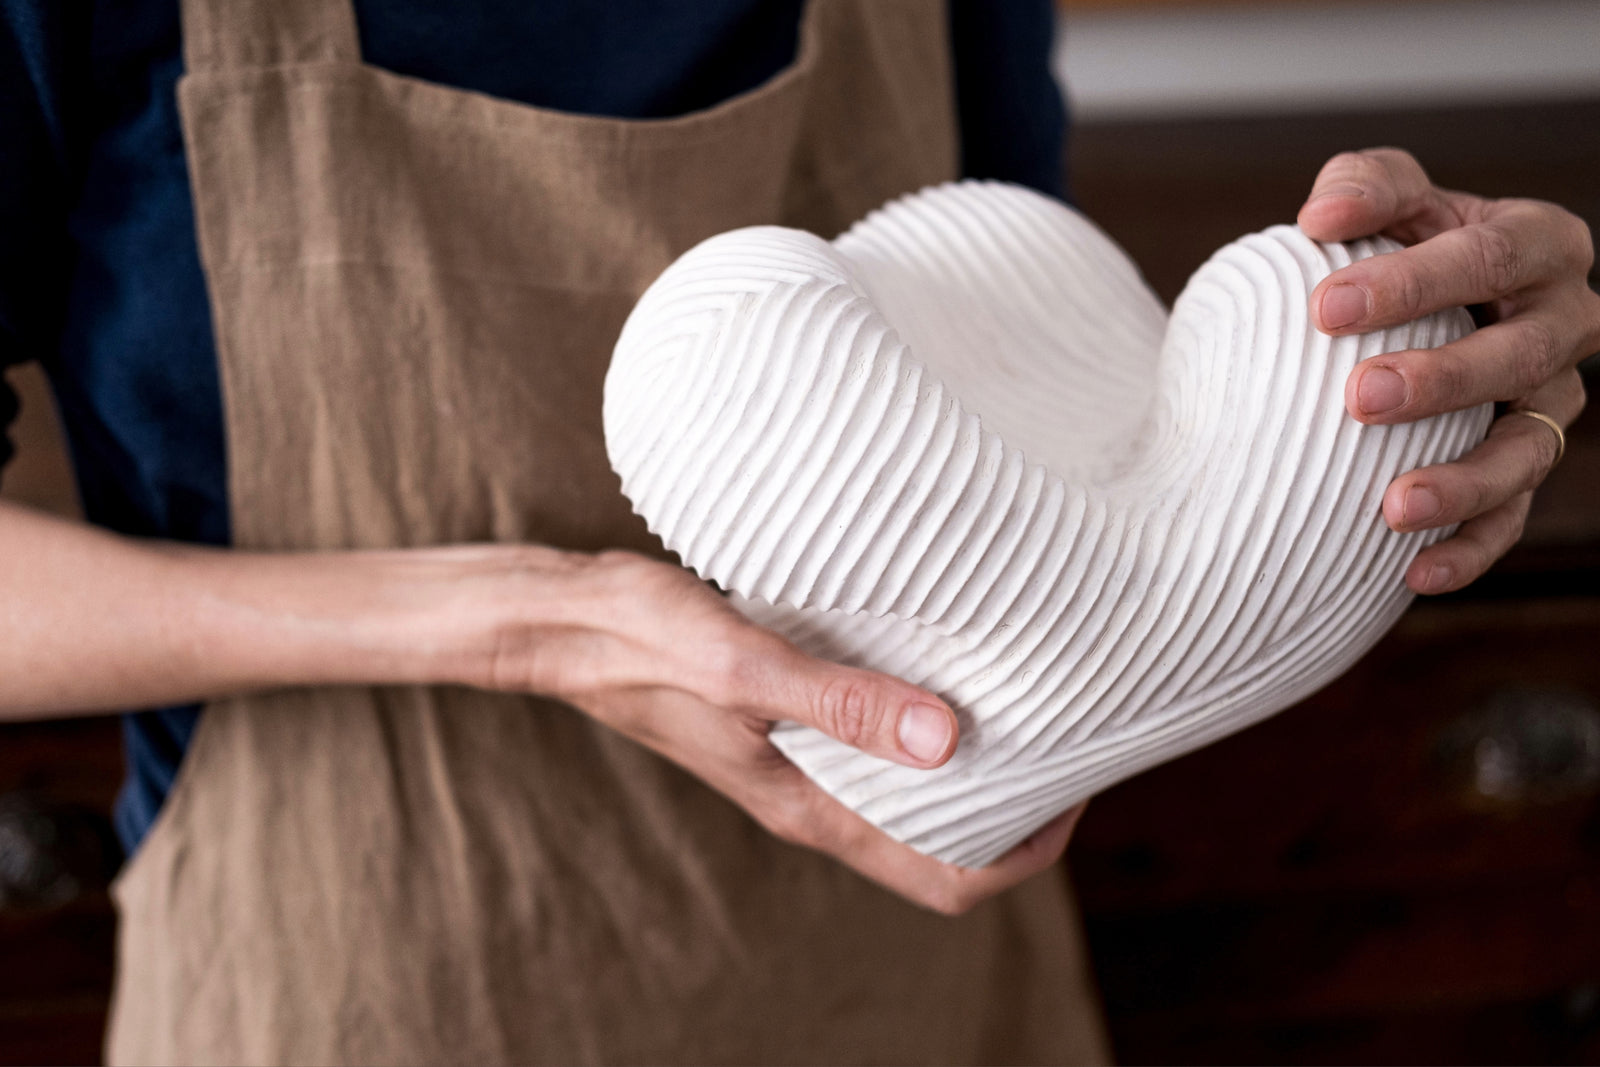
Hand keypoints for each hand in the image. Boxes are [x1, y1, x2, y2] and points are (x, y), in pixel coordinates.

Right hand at [470, 547, 1082, 913]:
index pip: (946, 880)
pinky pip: (879, 741)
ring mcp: (800, 762)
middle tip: (1070, 727)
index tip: (1074, 784)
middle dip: (1017, 803)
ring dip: (975, 760)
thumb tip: (949, 740)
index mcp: (810, 807)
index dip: (1025, 853)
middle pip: (943, 841)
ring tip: (1028, 689)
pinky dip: (923, 717)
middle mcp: (814, 797)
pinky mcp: (789, 720)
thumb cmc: (639, 639)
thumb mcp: (740, 666)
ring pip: (914, 791)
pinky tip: (943, 653)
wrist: (562, 622)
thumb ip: (837, 703)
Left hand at [1297, 147, 1597, 593]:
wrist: (1406, 310)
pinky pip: (1510, 518)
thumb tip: (1319, 218)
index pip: (1487, 257)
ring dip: (1466, 482)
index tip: (1324, 306)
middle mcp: (1561, 326)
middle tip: (1361, 398)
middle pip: (1519, 356)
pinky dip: (1469, 549)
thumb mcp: (1387, 200)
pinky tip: (1414, 574)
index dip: (1411, 282)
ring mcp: (1550, 405)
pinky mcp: (1523, 469)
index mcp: (1538, 246)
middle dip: (1444, 380)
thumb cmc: (1395, 244)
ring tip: (1394, 507)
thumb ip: (1362, 187)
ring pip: (1528, 450)